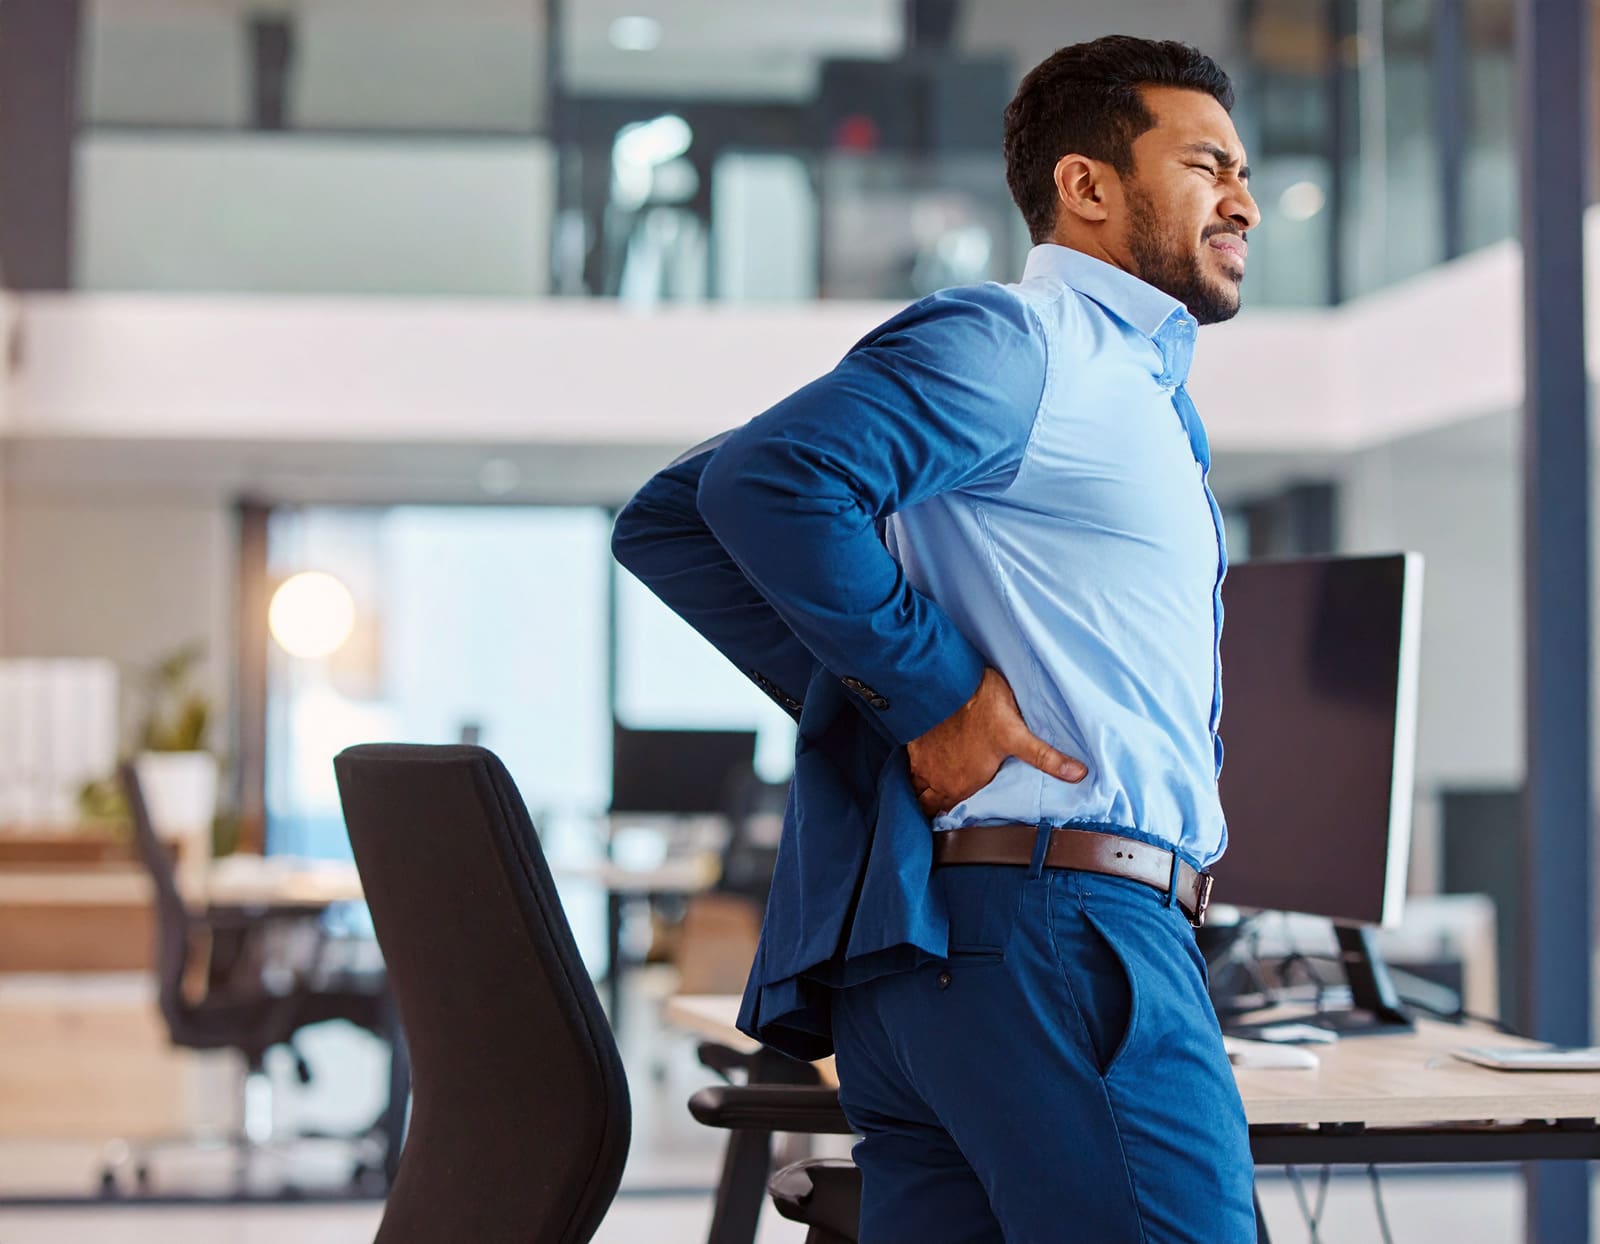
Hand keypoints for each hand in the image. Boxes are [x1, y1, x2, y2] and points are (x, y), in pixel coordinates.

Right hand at [905, 667, 1086, 819]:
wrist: (947, 681)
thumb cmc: (982, 706)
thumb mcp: (1019, 734)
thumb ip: (1046, 758)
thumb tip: (1079, 774)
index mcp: (965, 784)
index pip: (952, 814)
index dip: (954, 818)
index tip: (957, 820)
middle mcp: (941, 780)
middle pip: (931, 806)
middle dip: (936, 810)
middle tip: (943, 810)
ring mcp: (924, 765)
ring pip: (917, 792)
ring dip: (924, 795)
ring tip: (932, 794)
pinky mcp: (914, 748)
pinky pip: (908, 772)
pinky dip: (913, 776)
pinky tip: (922, 769)